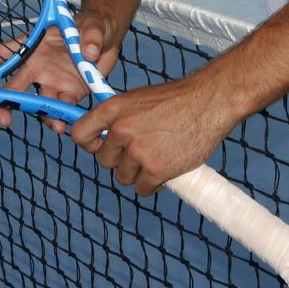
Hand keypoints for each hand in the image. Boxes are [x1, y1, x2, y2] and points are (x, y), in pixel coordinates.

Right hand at [0, 12, 120, 133]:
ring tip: (55, 126)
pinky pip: (61, 109)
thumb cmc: (93, 24)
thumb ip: (90, 36)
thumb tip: (89, 52)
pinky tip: (64, 126)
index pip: (3, 52)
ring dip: (41, 116)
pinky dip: (62, 119)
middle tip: (2, 118)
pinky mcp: (69, 94)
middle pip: (14, 87)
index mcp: (35, 46)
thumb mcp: (93, 24)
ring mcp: (52, 82)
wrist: (110, 38)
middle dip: (4, 103)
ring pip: (38, 104)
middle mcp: (38, 67)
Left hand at [69, 72, 238, 195]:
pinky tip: (166, 166)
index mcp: (113, 109)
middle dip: (120, 159)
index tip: (100, 145)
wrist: (208, 102)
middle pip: (104, 160)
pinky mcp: (156, 170)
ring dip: (138, 171)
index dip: (89, 143)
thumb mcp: (138, 99)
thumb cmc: (175, 100)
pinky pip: (142, 188)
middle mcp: (121, 130)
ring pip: (124, 176)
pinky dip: (153, 183)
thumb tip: (102, 138)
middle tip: (142, 148)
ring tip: (158, 153)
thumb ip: (118, 118)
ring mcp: (139, 151)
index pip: (80, 135)